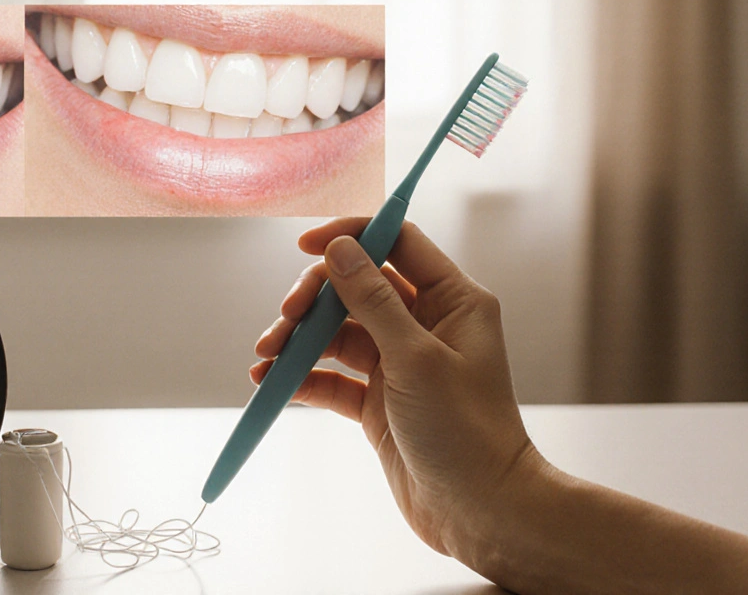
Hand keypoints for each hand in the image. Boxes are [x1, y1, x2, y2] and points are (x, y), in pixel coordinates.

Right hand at [252, 218, 541, 556]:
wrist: (481, 512)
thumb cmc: (467, 434)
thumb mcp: (415, 359)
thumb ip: (373, 301)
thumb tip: (338, 248)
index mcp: (452, 301)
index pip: (396, 242)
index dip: (351, 235)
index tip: (306, 245)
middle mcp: (424, 324)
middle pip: (355, 286)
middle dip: (313, 299)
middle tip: (284, 319)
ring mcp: (398, 362)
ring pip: (336, 331)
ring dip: (298, 340)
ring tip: (266, 359)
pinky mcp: (377, 400)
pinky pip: (331, 375)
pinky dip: (302, 376)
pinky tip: (272, 384)